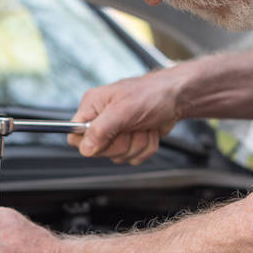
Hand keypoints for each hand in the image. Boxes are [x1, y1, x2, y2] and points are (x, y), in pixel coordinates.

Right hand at [68, 66, 184, 163]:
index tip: (108, 137)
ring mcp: (116, 133)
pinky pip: (133, 158)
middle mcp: (101, 120)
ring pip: (118, 157)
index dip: (91, 143)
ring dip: (137, 144)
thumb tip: (85, 149)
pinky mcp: (129, 142)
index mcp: (92, 107)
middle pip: (98, 151)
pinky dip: (146, 147)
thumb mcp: (125, 110)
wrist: (177, 98)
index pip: (75, 136)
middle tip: (132, 126)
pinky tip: (149, 131)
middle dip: (122, 143)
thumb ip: (102, 129)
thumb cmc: (152, 94)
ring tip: (143, 125)